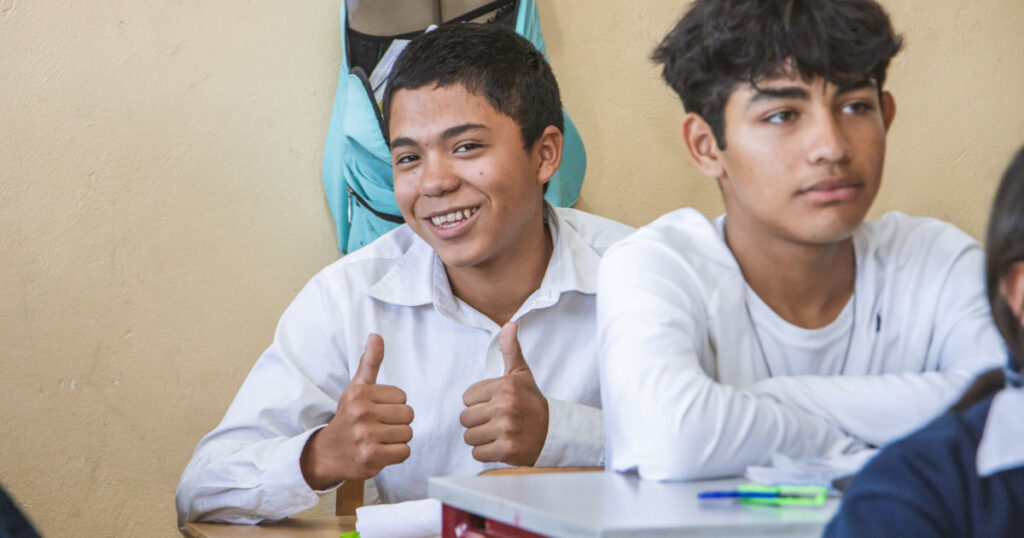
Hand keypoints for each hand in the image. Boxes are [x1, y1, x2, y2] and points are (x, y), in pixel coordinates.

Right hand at [300, 334, 413, 489]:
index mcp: (360, 393)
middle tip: (380, 427)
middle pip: (408, 415)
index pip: (402, 396)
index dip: (393, 405)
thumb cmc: (349, 417)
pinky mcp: (370, 457)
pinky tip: (381, 452)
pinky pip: (404, 452)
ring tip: (379, 439)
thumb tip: (376, 336)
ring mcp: (365, 436)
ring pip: (408, 433)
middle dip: (398, 423)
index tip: (377, 411)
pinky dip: (396, 454)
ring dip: (397, 439)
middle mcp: (361, 413)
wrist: (328, 453)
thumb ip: (370, 362)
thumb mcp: (357, 388)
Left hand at [460, 322, 548, 465]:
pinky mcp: (507, 450)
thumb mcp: (521, 374)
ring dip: (479, 438)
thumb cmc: (531, 401)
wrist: (554, 431)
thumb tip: (509, 323)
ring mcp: (506, 429)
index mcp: (504, 386)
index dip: (478, 403)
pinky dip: (485, 452)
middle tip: (495, 420)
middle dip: (477, 422)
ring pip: (469, 437)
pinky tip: (500, 445)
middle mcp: (505, 407)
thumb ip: (510, 349)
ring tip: (497, 433)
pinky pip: (477, 453)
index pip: (467, 398)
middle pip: (465, 418)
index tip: (494, 404)